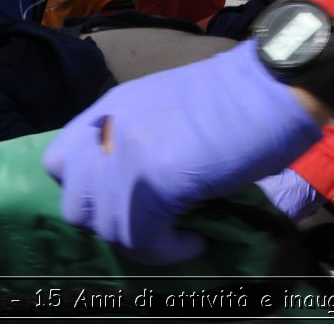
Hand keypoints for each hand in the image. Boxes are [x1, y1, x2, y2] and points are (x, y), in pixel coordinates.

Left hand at [42, 41, 319, 263]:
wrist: (274, 84)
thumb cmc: (238, 96)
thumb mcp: (168, 112)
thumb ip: (139, 142)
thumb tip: (138, 192)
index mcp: (110, 110)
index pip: (59, 163)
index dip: (89, 192)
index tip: (126, 202)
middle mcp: (107, 130)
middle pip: (76, 205)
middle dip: (113, 223)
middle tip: (153, 223)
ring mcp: (126, 154)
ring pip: (106, 228)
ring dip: (142, 241)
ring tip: (179, 234)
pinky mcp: (154, 180)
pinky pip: (141, 238)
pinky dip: (166, 250)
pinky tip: (195, 241)